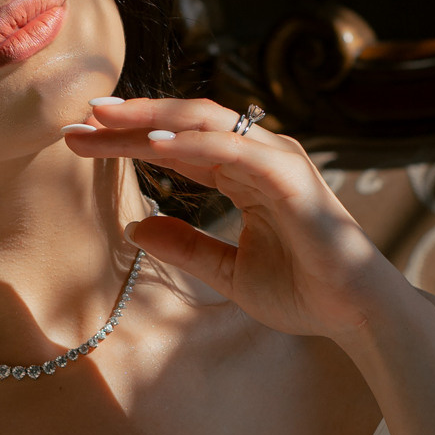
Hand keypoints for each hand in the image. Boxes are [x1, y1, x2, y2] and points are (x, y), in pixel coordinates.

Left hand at [65, 94, 414, 346]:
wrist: (357, 315)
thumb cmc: (304, 292)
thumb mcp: (227, 272)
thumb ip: (186, 247)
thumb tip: (134, 227)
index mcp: (242, 175)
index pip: (176, 145)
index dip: (127, 139)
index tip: (79, 138)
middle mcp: (259, 157)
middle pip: (183, 124)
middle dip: (130, 119)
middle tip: (78, 119)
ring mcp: (278, 162)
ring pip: (205, 124)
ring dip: (152, 120)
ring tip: (105, 120)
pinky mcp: (292, 178)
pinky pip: (235, 150)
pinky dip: (194, 142)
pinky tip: (154, 143)